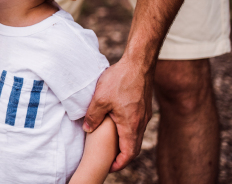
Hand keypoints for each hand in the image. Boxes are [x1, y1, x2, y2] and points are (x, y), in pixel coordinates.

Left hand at [83, 57, 152, 171]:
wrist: (138, 63)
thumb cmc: (120, 80)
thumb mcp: (100, 99)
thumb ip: (93, 116)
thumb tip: (87, 129)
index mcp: (131, 125)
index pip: (128, 154)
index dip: (119, 164)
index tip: (109, 167)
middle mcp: (141, 123)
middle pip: (133, 148)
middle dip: (122, 157)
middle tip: (110, 160)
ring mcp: (144, 115)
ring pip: (135, 136)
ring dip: (125, 144)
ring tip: (112, 145)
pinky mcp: (144, 107)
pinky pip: (137, 125)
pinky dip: (128, 132)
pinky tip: (118, 126)